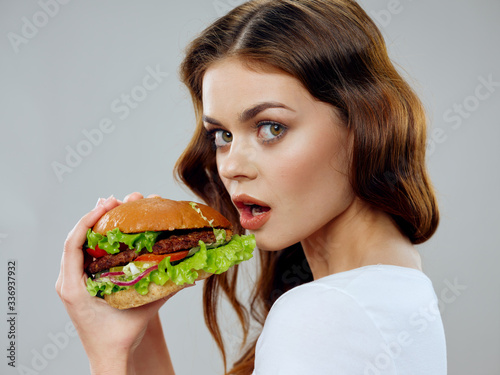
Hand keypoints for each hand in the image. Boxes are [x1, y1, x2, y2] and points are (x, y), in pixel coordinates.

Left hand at [55, 193, 187, 373]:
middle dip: (97, 215)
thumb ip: (166, 291)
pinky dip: (99, 237)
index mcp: (74, 287)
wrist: (109, 357)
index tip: (107, 206)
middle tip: (118, 200)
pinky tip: (114, 226)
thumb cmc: (121, 338)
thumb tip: (193, 275)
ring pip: (81, 243)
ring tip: (117, 205)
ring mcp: (73, 281)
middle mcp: (68, 281)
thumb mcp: (144, 311)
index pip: (73, 244)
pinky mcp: (82, 281)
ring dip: (98, 223)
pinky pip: (86, 253)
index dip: (88, 220)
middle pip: (77, 238)